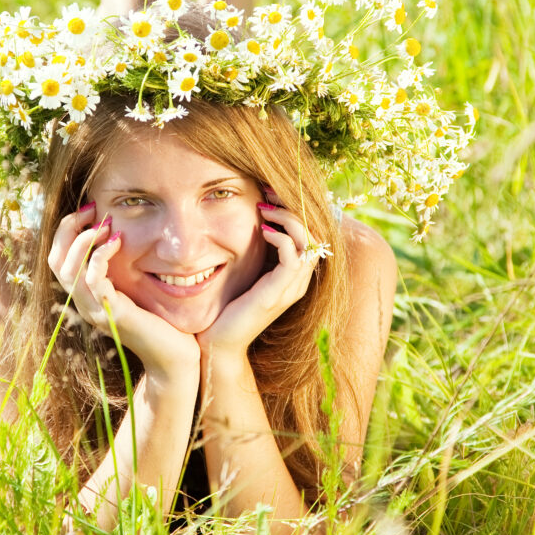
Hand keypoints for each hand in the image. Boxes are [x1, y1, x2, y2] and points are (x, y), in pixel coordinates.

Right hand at [48, 203, 199, 376]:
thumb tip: (121, 233)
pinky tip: (117, 242)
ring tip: (105, 225)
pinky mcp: (112, 314)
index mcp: (87, 297)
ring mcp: (95, 311)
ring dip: (84, 241)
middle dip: (68, 229)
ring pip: (68, 271)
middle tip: (91, 209)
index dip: (67, 231)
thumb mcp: (136, 289)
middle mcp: (85, 305)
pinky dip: (100, 256)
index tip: (90, 211)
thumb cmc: (161, 323)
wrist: (174, 358)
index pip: (58, 260)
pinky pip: (93, 280)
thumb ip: (123, 268)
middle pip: (56, 262)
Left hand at [196, 197, 319, 359]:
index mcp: (293, 275)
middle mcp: (298, 280)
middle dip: (294, 207)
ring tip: (265, 209)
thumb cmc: (227, 307)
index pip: (309, 233)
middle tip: (269, 192)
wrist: (219, 342)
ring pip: (309, 240)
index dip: (294, 209)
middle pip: (315, 232)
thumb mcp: (245, 273)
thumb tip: (251, 221)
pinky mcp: (279, 292)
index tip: (271, 192)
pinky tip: (262, 231)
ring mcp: (291, 287)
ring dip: (288, 218)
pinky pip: (294, 255)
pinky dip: (281, 237)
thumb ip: (254, 252)